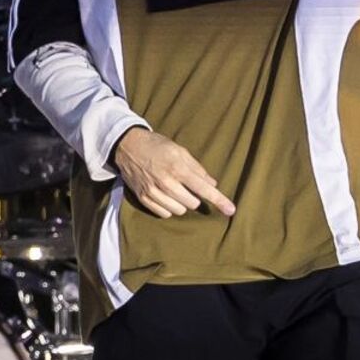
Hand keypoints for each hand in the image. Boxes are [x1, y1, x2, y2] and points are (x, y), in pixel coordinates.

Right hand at [112, 127, 234, 218]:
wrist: (127, 146)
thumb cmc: (156, 146)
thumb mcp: (179, 150)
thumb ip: (197, 168)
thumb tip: (213, 184)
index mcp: (178, 168)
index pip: (204, 189)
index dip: (220, 200)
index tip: (231, 210)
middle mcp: (166, 182)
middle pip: (192, 204)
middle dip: (194, 197)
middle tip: (187, 187)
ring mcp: (153, 192)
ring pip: (179, 211)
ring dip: (181, 204)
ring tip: (175, 191)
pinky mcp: (143, 198)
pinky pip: (164, 213)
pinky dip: (168, 208)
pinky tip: (166, 197)